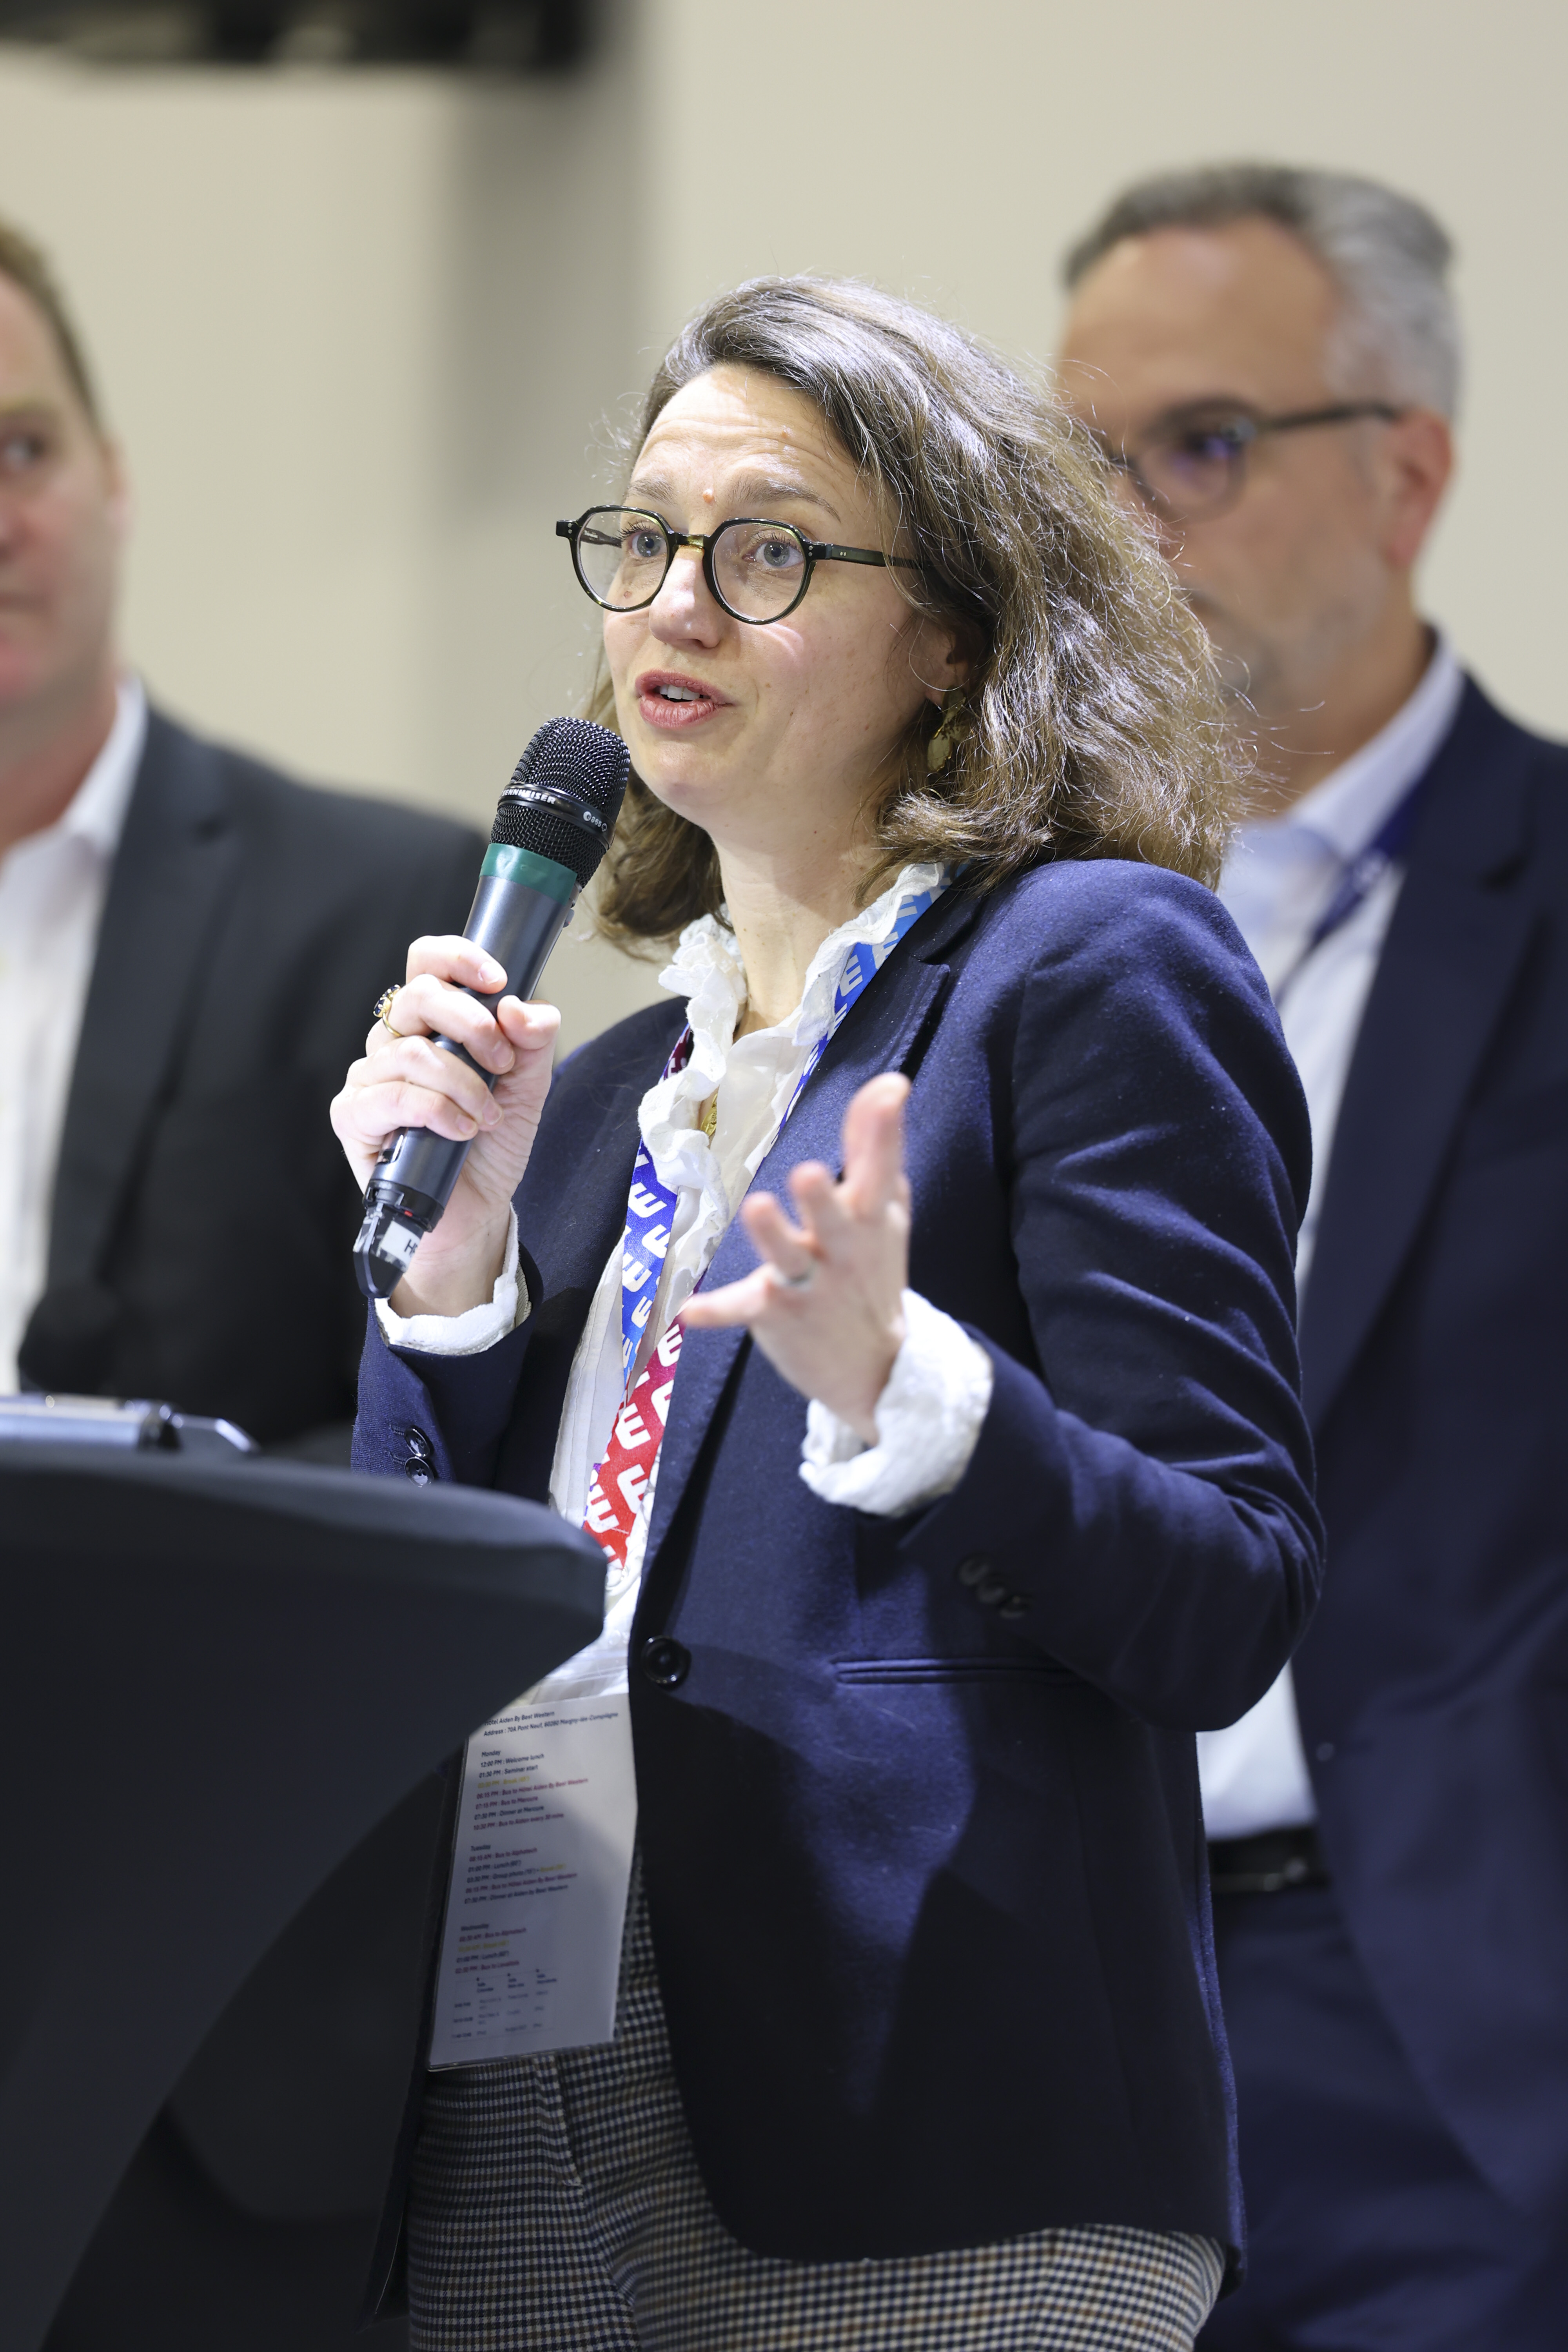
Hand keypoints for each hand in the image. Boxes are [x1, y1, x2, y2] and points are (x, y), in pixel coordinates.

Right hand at [330, 936, 559, 1316]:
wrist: (474, 1210)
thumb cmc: (490, 1146)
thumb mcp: (529, 1087)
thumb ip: (533, 1040)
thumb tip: (520, 1008)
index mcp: (431, 1023)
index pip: (426, 963)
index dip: (458, 958)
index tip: (498, 981)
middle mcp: (393, 1042)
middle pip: (418, 995)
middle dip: (472, 1024)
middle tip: (502, 1063)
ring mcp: (369, 1077)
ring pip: (412, 1050)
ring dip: (464, 1084)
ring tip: (486, 1116)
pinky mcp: (354, 1116)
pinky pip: (394, 1094)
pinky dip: (438, 1111)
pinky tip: (460, 1130)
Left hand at [679, 1073, 910, 1442]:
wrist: (875, 1367)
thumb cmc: (871, 1269)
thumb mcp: (884, 1209)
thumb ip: (877, 1146)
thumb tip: (888, 1082)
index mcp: (871, 1218)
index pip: (881, 1170)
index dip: (884, 1131)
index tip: (890, 1091)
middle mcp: (842, 1249)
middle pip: (834, 1219)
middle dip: (822, 1198)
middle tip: (807, 1172)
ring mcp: (809, 1284)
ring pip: (787, 1259)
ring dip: (773, 1236)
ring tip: (757, 1206)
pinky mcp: (775, 1314)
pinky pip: (741, 1308)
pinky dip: (717, 1311)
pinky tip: (688, 1311)